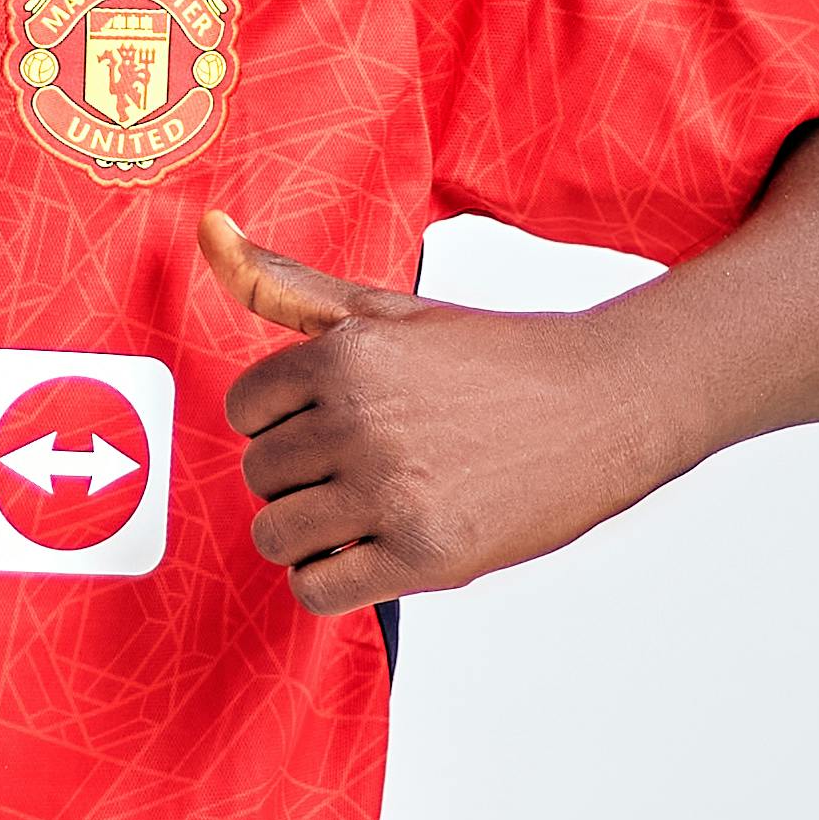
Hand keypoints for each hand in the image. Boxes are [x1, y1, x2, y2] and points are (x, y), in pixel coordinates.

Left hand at [197, 208, 672, 612]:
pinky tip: (374, 552)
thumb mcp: (387, 311)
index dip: (288, 423)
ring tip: (370, 510)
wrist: (611, 403)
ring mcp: (390, 492)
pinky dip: (332, 580)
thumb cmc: (497, 358)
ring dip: (313, 533)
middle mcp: (360, 420)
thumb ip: (287, 284)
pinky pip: (317, 590)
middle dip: (303, 477)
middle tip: (372, 465)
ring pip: (276, 536)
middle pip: (259, 476)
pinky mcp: (423, 556)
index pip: (245, 412)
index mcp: (345, 355)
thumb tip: (207, 229)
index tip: (339, 422)